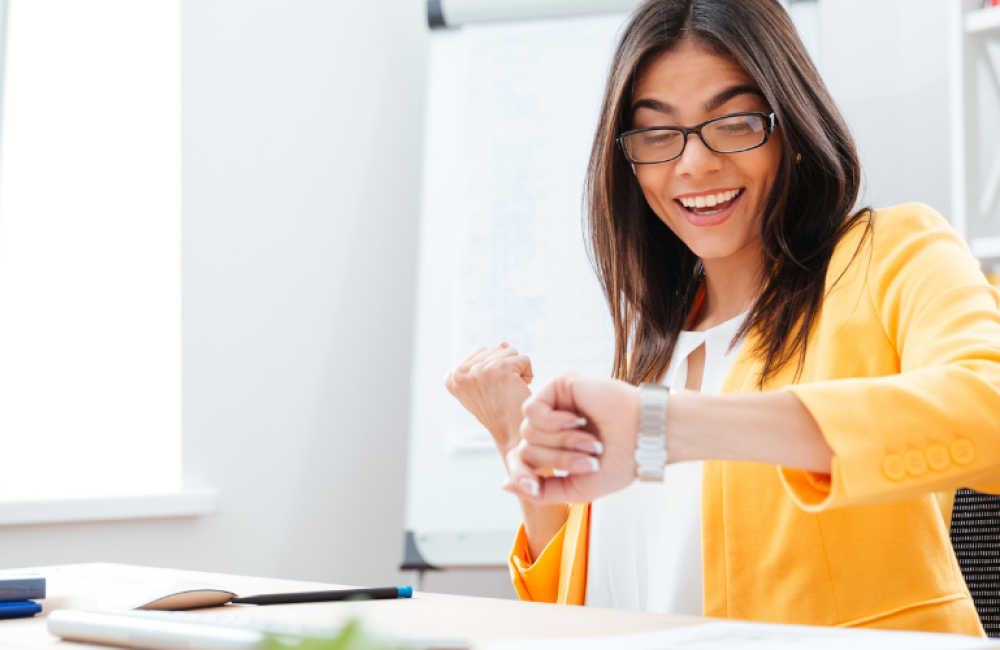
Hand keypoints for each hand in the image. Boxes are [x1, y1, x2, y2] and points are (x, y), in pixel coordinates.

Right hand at [444, 343, 535, 455]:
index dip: (493, 371)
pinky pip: (523, 359)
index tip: (491, 392)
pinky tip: (520, 391)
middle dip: (505, 368)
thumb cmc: (501, 411)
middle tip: (503, 393)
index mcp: (451, 377)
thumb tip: (504, 343)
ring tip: (511, 392)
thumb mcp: (485, 384)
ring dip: (517, 370)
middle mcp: (459, 373)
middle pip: (495, 349)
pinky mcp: (499, 369)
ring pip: (510, 351)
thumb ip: (488, 360)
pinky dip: (528, 374)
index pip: (481, 353)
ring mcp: (478, 370)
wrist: (513, 436)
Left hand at [504, 371, 640, 503]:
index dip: (523, 475)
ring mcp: (556, 404)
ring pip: (527, 431)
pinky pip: (531, 409)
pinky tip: (577, 419)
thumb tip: (506, 484)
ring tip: (591, 439)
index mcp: (556, 446)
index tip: (535, 485)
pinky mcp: (559, 385)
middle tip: (590, 456)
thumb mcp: (576, 488)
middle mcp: (553, 424)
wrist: (645, 439)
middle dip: (556, 459)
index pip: (521, 460)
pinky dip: (552, 421)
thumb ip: (542, 491)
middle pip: (525, 447)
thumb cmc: (620, 462)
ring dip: (561, 442)